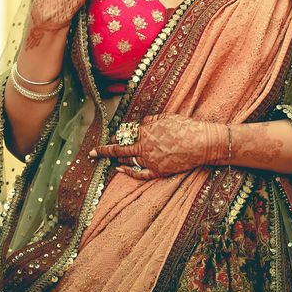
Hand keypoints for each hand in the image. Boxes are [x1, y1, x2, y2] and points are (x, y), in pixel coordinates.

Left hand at [89, 114, 228, 178]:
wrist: (201, 143)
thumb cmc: (184, 127)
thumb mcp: (164, 117)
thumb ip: (148, 121)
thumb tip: (138, 125)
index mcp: (145, 132)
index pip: (123, 135)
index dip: (113, 137)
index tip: (106, 137)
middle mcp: (145, 147)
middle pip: (119, 150)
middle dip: (104, 151)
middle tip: (91, 152)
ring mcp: (151, 161)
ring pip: (127, 161)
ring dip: (116, 160)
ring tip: (106, 159)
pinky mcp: (158, 171)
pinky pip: (139, 174)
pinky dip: (128, 172)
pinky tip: (119, 170)